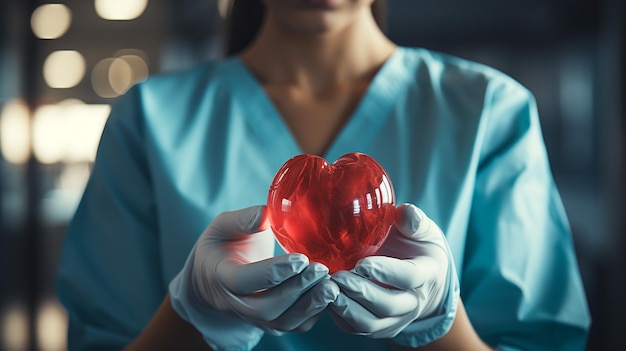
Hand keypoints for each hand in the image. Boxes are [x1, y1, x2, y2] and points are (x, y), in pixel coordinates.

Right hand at [169, 206, 338, 350]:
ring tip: (330, 284)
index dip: (272, 272)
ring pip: (282, 322)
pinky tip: (328, 293)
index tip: (301, 258)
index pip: (243, 281)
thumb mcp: (223, 226)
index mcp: (220, 276)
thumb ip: (243, 219)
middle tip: (321, 270)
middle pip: (265, 308)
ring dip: (309, 305)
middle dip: (296, 290)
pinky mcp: (270, 322)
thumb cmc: (223, 245)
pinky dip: (314, 313)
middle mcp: (235, 304)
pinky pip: (294, 326)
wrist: (213, 277)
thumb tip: (266, 214)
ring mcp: (253, 317)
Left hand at [328, 203, 458, 346]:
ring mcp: (396, 318)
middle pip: (388, 305)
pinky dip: (339, 317)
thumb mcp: (421, 229)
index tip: (361, 264)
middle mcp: (414, 302)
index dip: (385, 272)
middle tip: (337, 276)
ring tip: (328, 288)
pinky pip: (357, 329)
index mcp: (427, 274)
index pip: (409, 277)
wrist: (421, 275)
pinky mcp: (379, 326)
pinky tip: (326, 298)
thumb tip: (406, 213)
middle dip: (360, 292)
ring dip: (347, 308)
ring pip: (371, 323)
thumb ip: (414, 221)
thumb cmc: (416, 245)